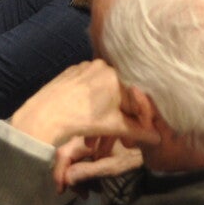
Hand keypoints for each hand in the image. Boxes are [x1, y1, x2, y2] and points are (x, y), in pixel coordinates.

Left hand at [10, 60, 158, 151]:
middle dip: (115, 118)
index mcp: (117, 76)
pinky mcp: (71, 71)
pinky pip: (87, 85)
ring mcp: (85, 66)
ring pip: (102, 91)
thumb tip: (158, 138)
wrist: (45, 115)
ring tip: (92, 134)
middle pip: (117, 95)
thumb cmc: (82, 120)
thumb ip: (138, 131)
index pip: (133, 99)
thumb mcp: (113, 126)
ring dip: (101, 112)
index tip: (130, 135)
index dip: (134, 120)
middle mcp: (103, 66)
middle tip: (110, 137)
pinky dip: (89, 101)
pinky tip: (81, 115)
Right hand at [52, 135, 143, 191]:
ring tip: (93, 191)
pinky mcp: (94, 145)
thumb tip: (66, 179)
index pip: (64, 153)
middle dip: (71, 178)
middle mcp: (85, 135)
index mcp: (88, 136)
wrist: (152, 145)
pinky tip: (97, 184)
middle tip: (84, 194)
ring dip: (79, 178)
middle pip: (67, 157)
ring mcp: (89, 139)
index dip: (59, 172)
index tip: (62, 190)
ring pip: (74, 160)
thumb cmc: (135, 154)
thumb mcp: (113, 166)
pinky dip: (86, 173)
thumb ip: (88, 172)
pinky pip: (82, 159)